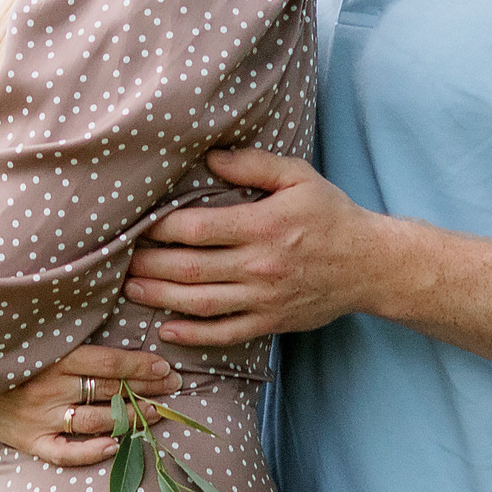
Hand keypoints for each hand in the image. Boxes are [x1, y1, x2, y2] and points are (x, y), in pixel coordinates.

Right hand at [0, 344, 181, 467]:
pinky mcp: (28, 441)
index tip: (166, 368)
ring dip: (131, 418)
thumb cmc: (8, 350)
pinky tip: (116, 446)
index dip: (144, 367)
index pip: (111, 363)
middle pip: (110, 392)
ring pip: (97, 422)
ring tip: (155, 414)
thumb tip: (118, 329)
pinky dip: (92, 452)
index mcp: (55, 357)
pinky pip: (65, 453)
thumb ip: (74, 335)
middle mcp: (49, 388)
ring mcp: (39, 418)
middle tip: (172, 389)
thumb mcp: (40, 335)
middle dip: (147, 391)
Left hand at [123, 148, 392, 343]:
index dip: (161, 228)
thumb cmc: (331, 215)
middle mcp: (260, 265)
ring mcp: (264, 299)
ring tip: (130, 288)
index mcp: (264, 225)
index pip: (199, 229)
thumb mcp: (299, 177)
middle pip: (191, 268)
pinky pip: (225, 334)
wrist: (371, 265)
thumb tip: (209, 157)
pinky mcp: (270, 322)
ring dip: (160, 297)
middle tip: (120, 259)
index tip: (138, 223)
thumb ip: (254, 165)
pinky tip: (165, 328)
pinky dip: (192, 334)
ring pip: (201, 303)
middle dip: (149, 263)